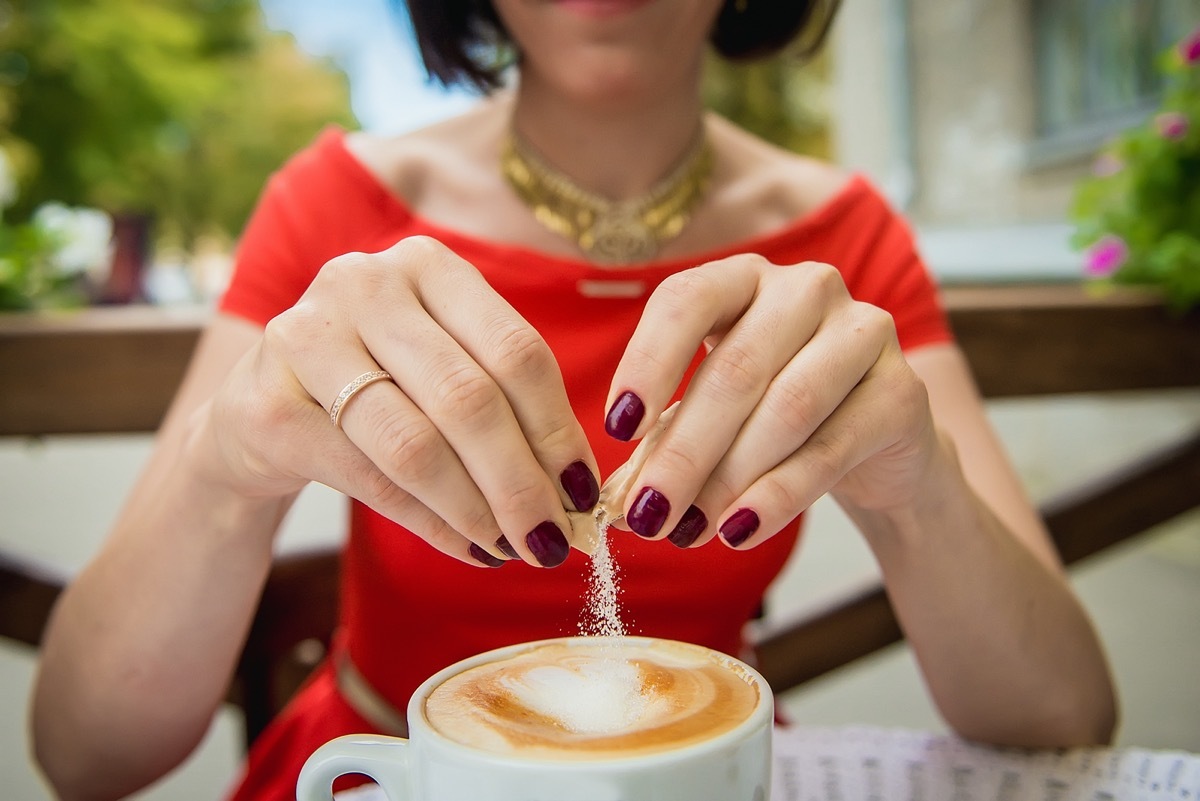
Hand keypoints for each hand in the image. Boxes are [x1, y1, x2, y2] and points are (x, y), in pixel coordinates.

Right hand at [190, 236, 599, 567]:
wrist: (265, 404)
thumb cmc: (380, 382)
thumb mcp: (444, 365)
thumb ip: (505, 404)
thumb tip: (578, 489)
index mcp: (428, 265)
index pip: (515, 351)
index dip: (557, 429)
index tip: (585, 491)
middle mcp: (365, 285)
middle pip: (469, 398)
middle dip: (521, 481)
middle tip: (553, 539)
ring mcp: (308, 338)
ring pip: (417, 443)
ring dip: (477, 509)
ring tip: (513, 548)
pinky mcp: (268, 405)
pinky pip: (370, 478)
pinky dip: (429, 522)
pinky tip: (467, 546)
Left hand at [604, 255, 938, 548]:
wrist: (877, 444)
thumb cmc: (776, 419)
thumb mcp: (714, 416)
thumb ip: (668, 439)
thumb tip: (620, 495)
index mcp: (745, 278)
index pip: (686, 300)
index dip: (647, 363)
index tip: (617, 428)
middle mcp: (806, 289)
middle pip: (734, 370)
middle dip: (683, 451)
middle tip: (647, 514)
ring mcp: (863, 332)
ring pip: (785, 408)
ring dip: (728, 478)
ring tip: (688, 531)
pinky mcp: (903, 389)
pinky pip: (831, 447)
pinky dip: (779, 496)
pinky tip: (740, 530)